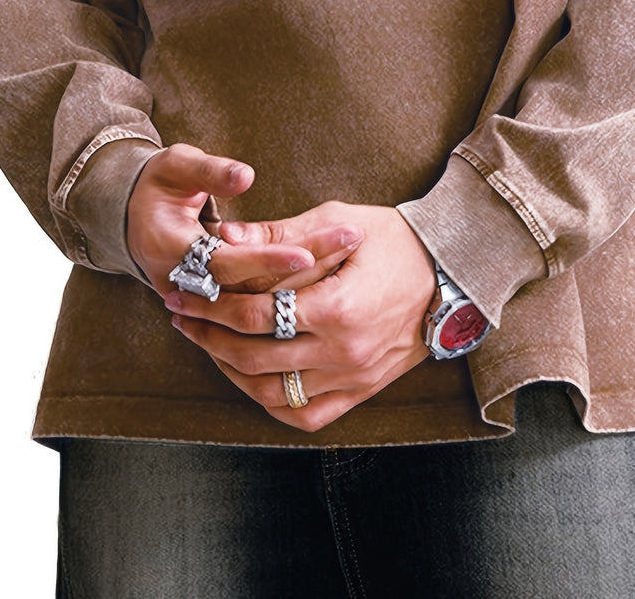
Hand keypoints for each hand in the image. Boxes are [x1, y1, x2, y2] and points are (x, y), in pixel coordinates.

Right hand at [127, 145, 363, 296]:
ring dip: (305, 276)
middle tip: (350, 237)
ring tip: (350, 246)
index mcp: (171, 252)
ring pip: (257, 299)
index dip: (267, 260)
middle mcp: (186, 285)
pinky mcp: (216, 306)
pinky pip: (256, 302)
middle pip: (251, 286)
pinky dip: (293, 287)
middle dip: (303, 264)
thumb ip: (208, 172)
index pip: (227, 264)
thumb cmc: (159, 185)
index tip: (306, 252)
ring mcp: (199, 301)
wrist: (134, 220)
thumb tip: (245, 175)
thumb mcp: (175, 166)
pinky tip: (332, 267)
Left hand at [164, 202, 438, 431]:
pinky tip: (249, 379)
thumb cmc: (397, 239)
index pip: (256, 316)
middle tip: (182, 315)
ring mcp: (354, 378)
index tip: (184, 291)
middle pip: (255, 358)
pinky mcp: (362, 392)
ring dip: (231, 371)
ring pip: (273, 393)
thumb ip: (281, 233)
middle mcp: (344, 352)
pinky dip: (271, 402)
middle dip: (209, 336)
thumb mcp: (340, 221)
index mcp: (339, 307)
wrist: (452, 274)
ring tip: (207, 343)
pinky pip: (306, 414)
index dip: (212, 305)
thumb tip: (224, 236)